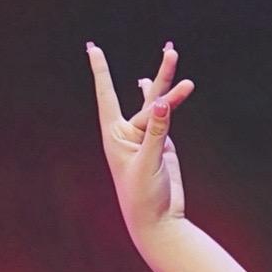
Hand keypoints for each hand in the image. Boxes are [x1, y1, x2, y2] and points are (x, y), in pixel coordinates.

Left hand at [86, 41, 194, 247]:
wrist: (158, 222)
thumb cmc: (145, 197)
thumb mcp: (149, 162)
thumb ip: (156, 131)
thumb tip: (161, 101)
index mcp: (115, 137)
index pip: (107, 97)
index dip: (101, 72)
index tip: (93, 49)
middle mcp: (128, 135)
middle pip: (146, 101)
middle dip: (162, 78)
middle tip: (172, 51)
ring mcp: (146, 139)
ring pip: (158, 107)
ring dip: (169, 88)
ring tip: (178, 60)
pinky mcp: (162, 146)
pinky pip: (164, 117)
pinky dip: (164, 101)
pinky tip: (153, 85)